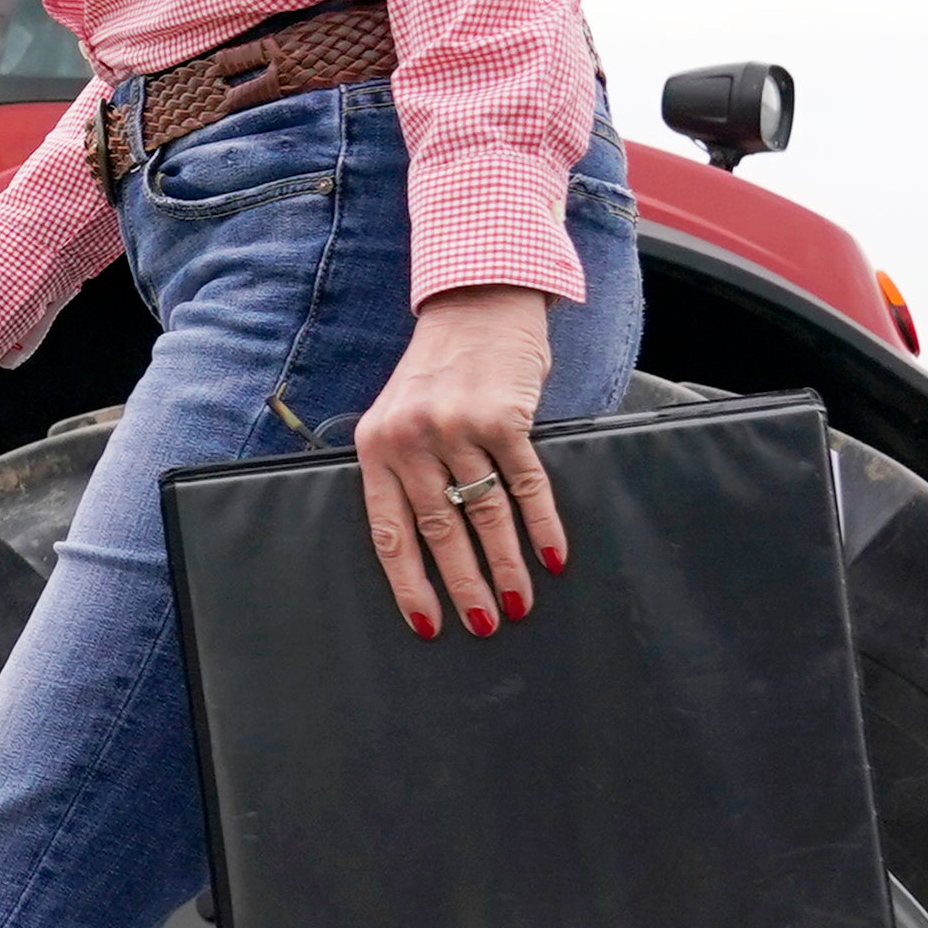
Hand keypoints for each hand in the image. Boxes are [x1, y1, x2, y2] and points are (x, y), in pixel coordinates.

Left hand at [352, 287, 565, 636]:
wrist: (476, 302)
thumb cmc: (439, 368)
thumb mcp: (400, 414)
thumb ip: (404, 468)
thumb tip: (427, 546)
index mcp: (376, 446)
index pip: (389, 531)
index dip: (409, 583)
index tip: (428, 624)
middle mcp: (411, 439)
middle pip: (440, 531)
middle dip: (463, 585)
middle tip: (482, 625)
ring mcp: (458, 427)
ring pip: (485, 514)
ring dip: (506, 566)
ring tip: (519, 604)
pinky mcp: (504, 416)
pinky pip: (526, 484)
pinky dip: (542, 525)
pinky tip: (551, 557)